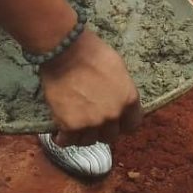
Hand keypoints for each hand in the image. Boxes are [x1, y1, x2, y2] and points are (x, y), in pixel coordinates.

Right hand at [39, 29, 142, 145]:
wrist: (66, 51)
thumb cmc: (92, 52)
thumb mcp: (118, 68)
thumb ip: (121, 89)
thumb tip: (119, 99)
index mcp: (128, 99)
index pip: (132, 125)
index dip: (122, 123)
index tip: (115, 121)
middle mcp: (113, 115)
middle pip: (110, 135)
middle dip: (102, 129)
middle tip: (92, 119)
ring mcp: (91, 122)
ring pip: (89, 141)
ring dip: (82, 134)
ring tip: (75, 124)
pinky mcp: (70, 125)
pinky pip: (67, 141)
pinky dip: (62, 138)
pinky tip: (60, 132)